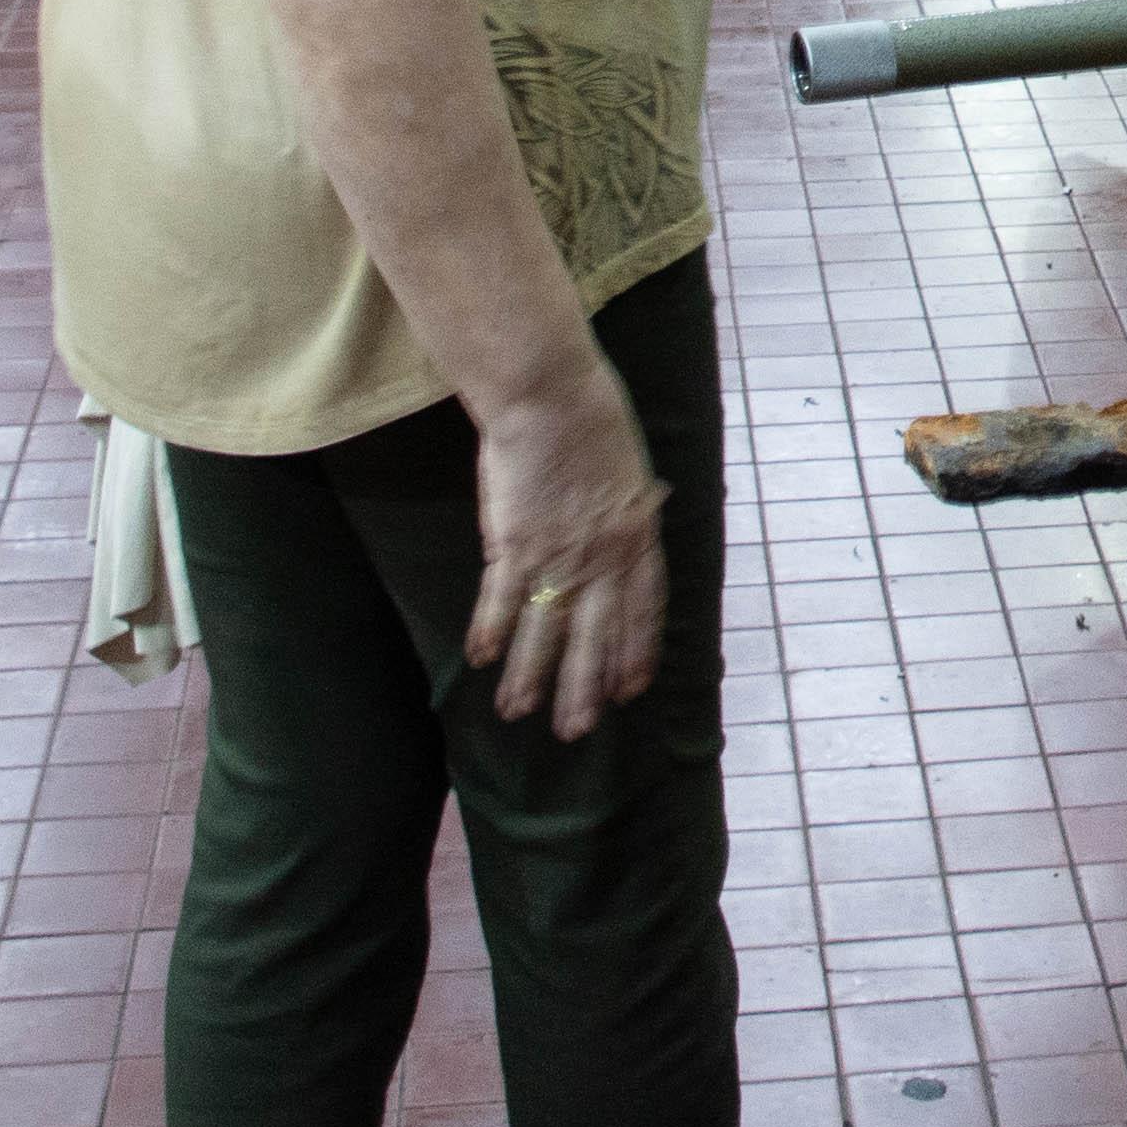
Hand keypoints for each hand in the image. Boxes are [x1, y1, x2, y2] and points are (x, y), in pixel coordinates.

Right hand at [467, 374, 668, 738]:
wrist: (551, 397)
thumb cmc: (592, 419)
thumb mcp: (630, 465)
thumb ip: (633, 501)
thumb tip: (647, 506)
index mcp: (637, 535)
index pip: (641, 610)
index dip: (633, 652)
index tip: (629, 690)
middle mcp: (601, 556)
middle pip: (595, 636)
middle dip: (584, 687)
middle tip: (577, 729)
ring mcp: (557, 554)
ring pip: (545, 630)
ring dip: (530, 676)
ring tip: (519, 713)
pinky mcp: (513, 544)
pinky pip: (500, 600)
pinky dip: (490, 631)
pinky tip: (480, 661)